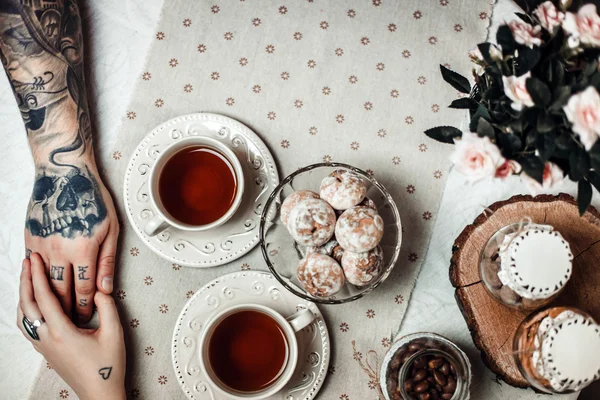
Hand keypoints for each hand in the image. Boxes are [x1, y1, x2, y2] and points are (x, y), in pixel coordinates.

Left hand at [17, 253, 125, 399]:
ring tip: (26, 278)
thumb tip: (101, 287)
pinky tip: (30, 305)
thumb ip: (107, 306)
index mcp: (62, 332)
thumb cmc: (108, 366)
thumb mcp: (114, 332)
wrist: (100, 392)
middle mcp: (47, 339)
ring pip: (24, 317)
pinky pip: (28, 327)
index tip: (36, 259)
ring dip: (23, 295)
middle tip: (28, 261)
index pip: (44, 297)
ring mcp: (44, 346)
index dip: (38, 275)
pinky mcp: (46, 351)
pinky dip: (25, 310)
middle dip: (25, 280)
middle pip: (28, 305)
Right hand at [25, 162, 119, 323]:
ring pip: (43, 283)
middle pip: (61, 292)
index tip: (85, 317)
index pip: (83, 289)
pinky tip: (43, 289)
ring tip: (58, 310)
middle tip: (72, 321)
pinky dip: (37, 280)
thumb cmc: (93, 199)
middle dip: (67, 309)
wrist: (65, 174)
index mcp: (84, 250)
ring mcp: (41, 245)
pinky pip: (32, 267)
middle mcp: (60, 251)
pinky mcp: (29, 239)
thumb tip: (105, 289)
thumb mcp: (111, 229)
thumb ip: (107, 261)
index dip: (84, 306)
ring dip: (51, 299)